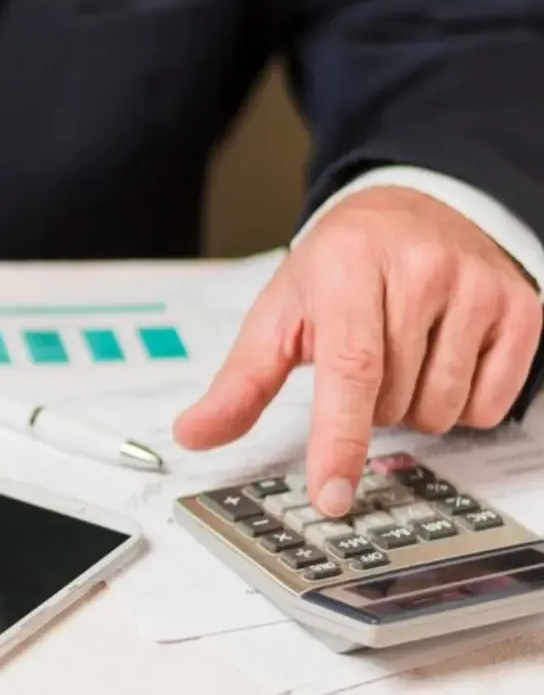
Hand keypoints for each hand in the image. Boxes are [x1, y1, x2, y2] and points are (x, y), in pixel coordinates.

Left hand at [175, 186, 540, 515]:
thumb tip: (194, 433)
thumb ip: (238, 382)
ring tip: (401, 355)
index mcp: (348, 266)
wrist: (407, 211)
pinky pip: (491, 404)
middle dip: (368, 407)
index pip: (350, 368)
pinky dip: (462, 403)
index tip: (330, 494)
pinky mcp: (522, 307)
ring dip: (414, 407)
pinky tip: (443, 357)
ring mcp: (477, 285)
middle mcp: (419, 268)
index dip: (339, 440)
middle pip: (392, 400)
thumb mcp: (279, 313)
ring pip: (441, 408)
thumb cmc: (338, 268)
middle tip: (362, 360)